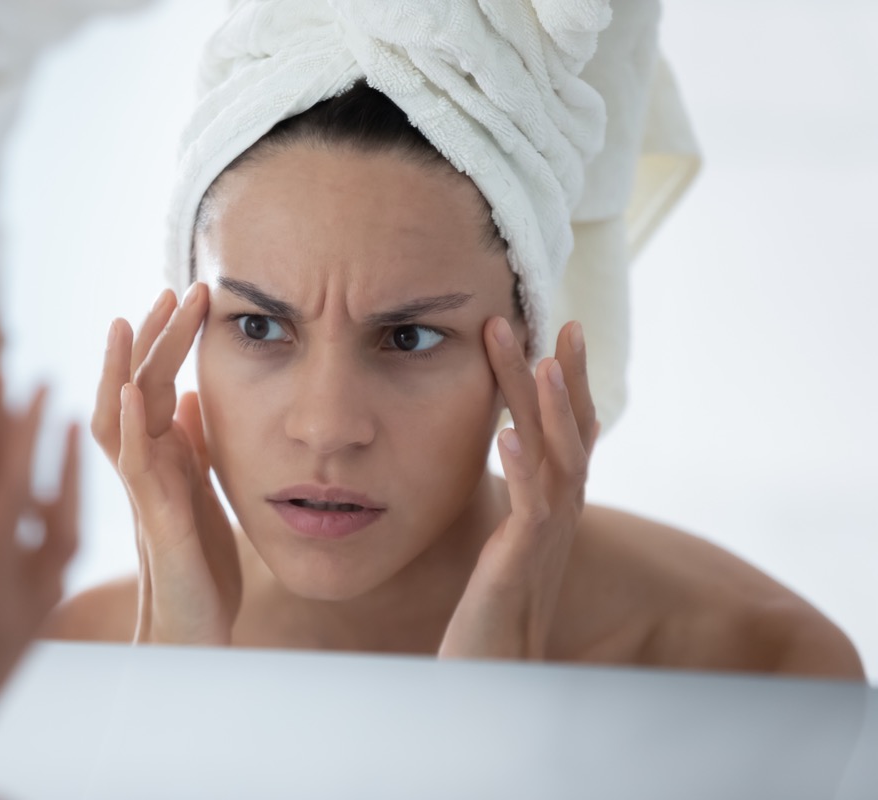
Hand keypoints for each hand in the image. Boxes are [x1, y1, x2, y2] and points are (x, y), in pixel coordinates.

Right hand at [0, 373, 79, 774]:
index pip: (9, 495)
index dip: (21, 438)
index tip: (37, 385)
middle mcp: (14, 598)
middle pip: (51, 509)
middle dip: (54, 451)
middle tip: (60, 399)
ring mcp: (24, 616)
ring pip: (62, 537)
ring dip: (66, 485)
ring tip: (69, 442)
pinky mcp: (23, 632)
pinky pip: (55, 565)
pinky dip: (56, 526)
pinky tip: (46, 514)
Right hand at [91, 283, 240, 645]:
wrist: (194, 626)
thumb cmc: (197, 560)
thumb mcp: (203, 487)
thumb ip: (192, 443)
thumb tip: (188, 395)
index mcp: (162, 454)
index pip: (156, 382)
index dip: (169, 339)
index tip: (190, 294)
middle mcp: (146, 465)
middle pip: (137, 386)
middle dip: (154, 336)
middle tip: (175, 287)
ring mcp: (145, 489)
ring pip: (121, 418)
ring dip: (123, 369)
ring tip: (127, 321)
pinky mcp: (156, 518)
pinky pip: (134, 468)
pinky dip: (129, 428)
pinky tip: (130, 394)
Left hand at [439, 318, 597, 659]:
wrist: (497, 669)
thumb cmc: (495, 606)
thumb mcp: (508, 540)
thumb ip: (516, 498)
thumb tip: (510, 457)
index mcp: (554, 504)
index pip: (569, 430)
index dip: (570, 381)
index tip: (560, 329)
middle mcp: (560, 514)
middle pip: (572, 433)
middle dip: (564, 377)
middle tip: (558, 322)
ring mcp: (545, 538)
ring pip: (560, 461)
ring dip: (550, 409)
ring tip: (541, 360)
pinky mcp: (520, 563)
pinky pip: (529, 509)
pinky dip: (522, 468)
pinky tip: (507, 434)